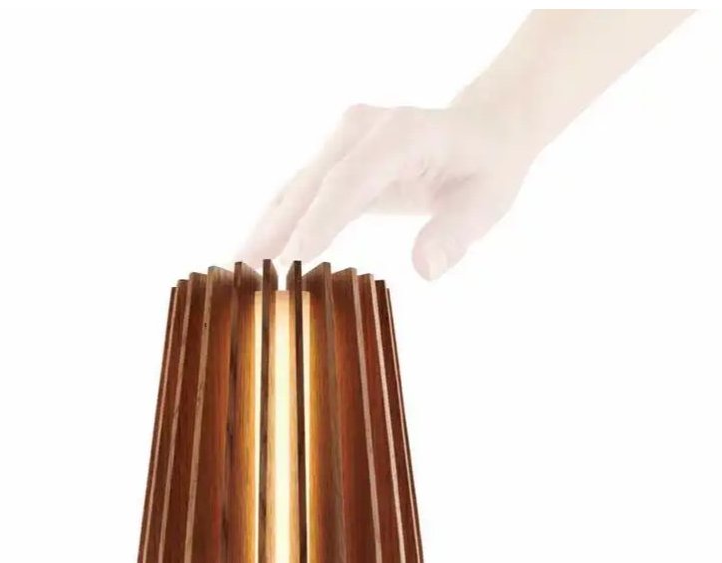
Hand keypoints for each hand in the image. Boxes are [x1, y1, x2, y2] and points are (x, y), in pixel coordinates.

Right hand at [238, 102, 537, 280]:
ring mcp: (342, 139)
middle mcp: (362, 129)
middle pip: (310, 184)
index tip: (291, 260)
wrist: (483, 127)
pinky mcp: (332, 156)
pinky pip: (298, 193)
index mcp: (401, 135)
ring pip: (294, 188)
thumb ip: (455, 234)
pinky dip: (276, 225)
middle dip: (276, 231)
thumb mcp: (486, 203)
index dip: (318, 221)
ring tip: (235, 275)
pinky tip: (253, 258)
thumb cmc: (485, 167)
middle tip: (246, 277)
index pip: (349, 182)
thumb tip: (426, 270)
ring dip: (264, 230)